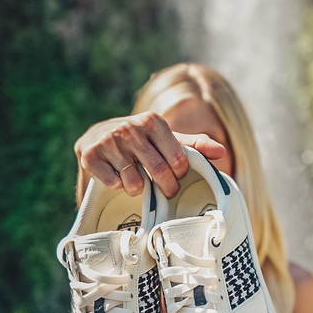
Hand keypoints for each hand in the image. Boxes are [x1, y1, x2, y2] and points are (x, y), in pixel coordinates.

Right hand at [74, 112, 226, 197]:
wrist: (97, 135)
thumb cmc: (141, 141)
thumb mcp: (166, 139)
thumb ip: (194, 145)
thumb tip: (221, 152)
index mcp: (153, 121)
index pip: (179, 161)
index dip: (179, 175)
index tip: (175, 176)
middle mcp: (130, 128)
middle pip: (159, 173)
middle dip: (166, 188)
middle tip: (165, 190)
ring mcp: (108, 141)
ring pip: (135, 183)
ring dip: (138, 189)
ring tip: (136, 180)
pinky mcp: (90, 155)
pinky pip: (113, 184)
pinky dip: (117, 186)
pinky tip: (116, 176)